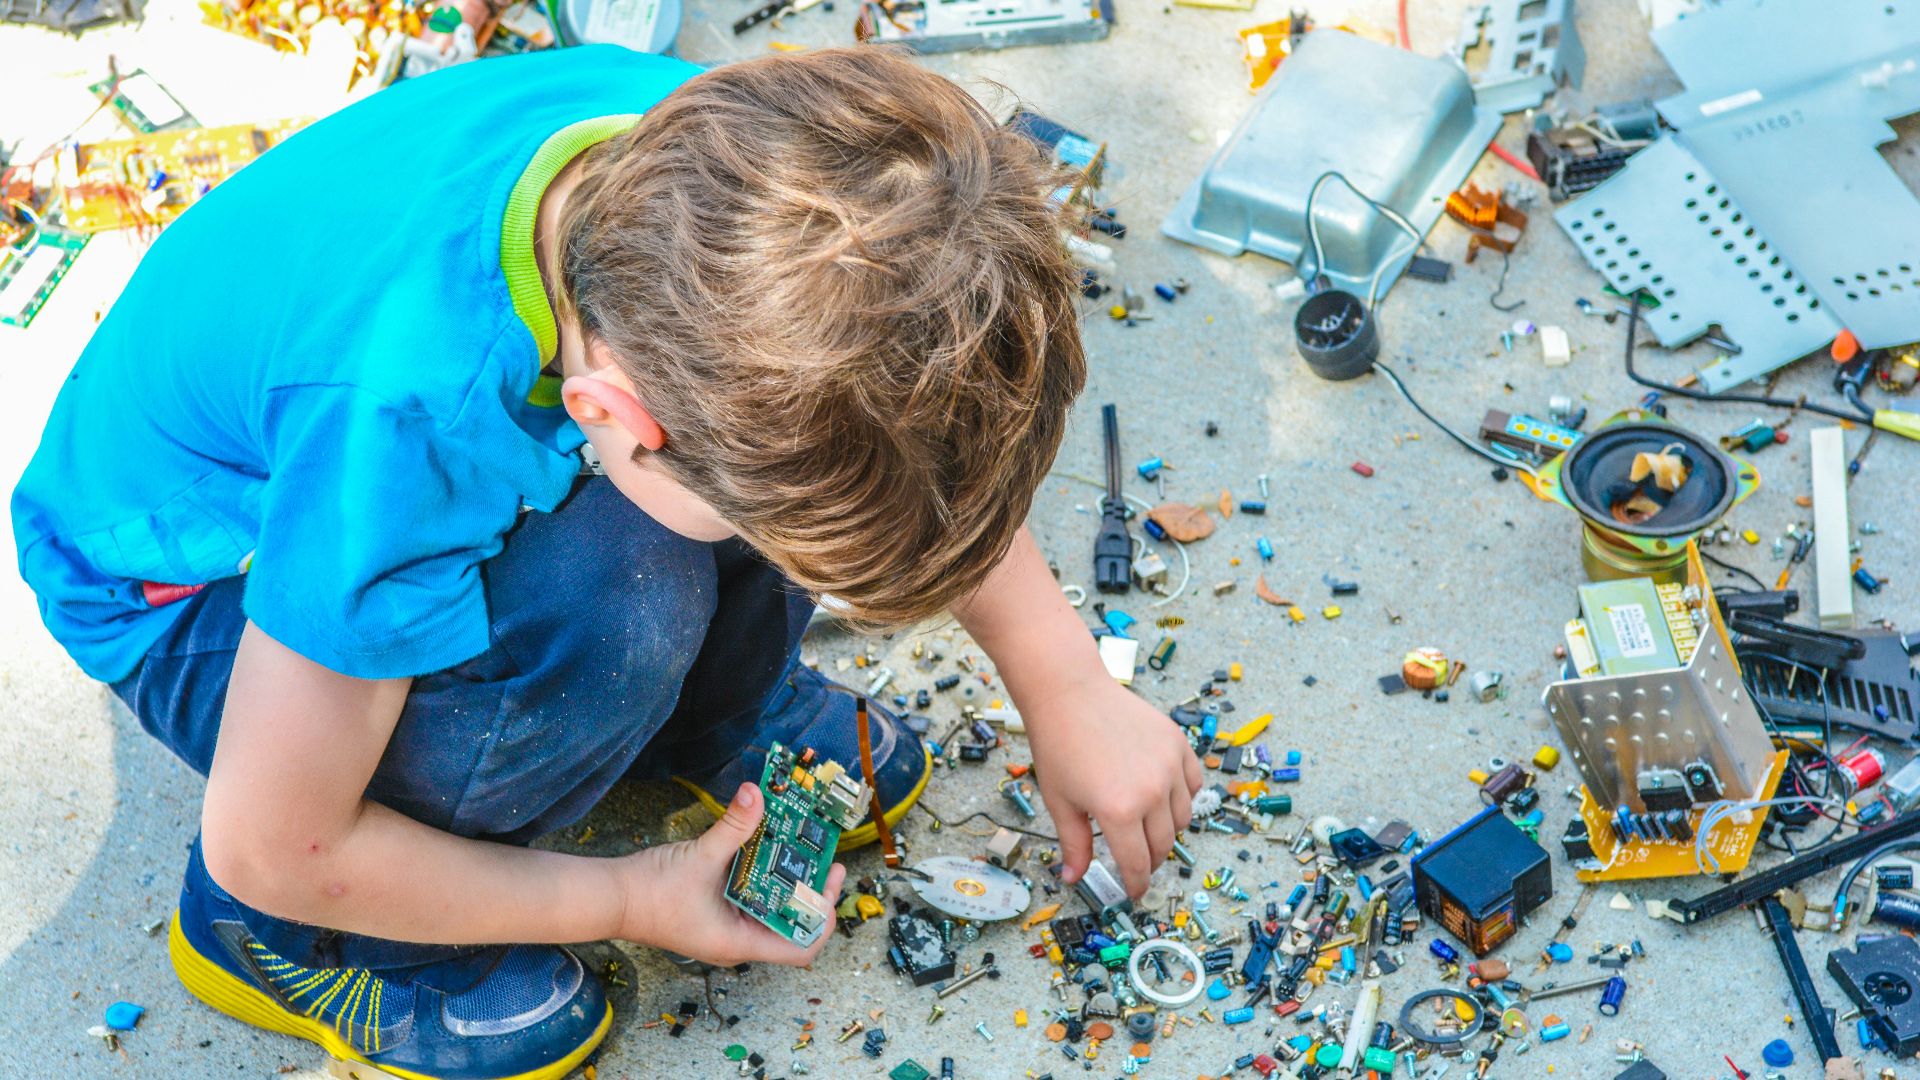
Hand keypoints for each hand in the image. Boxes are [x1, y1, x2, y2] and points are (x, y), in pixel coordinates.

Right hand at [613, 783, 845, 965]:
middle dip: (811, 894)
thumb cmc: (650, 893)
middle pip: (791, 926)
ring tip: (803, 852)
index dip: (822, 917)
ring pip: (772, 912)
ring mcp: (726, 929)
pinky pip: (751, 900)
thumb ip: (734, 826)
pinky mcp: (716, 913)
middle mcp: (737, 941)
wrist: (611, 898)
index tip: (830, 884)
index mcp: (739, 942)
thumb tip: (756, 794)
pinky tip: (769, 852)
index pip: (801, 947)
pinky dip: (764, 879)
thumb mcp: (700, 856)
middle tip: (825, 861)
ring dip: (789, 885)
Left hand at [1024, 674, 1202, 897]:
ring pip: (1183, 817)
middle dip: (1150, 860)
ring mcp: (1169, 765)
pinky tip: (1162, 796)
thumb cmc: (1058, 744)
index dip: (1136, 884)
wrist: (1070, 692)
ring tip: (1146, 826)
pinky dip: (1182, 796)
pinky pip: (1193, 783)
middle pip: (1163, 844)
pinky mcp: (1178, 744)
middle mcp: (1151, 791)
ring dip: (1167, 829)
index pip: (1138, 863)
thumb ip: (1074, 844)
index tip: (1135, 892)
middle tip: (1137, 861)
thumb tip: (1073, 877)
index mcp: (1119, 811)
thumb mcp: (1060, 802)